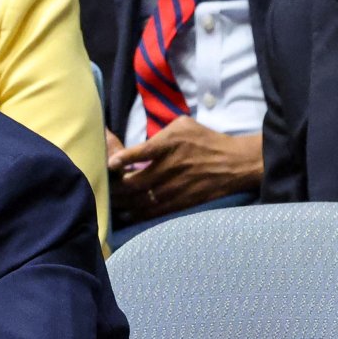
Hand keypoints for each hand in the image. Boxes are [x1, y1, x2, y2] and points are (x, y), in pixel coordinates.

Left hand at [107, 117, 262, 222]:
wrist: (235, 163)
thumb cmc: (205, 140)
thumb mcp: (183, 125)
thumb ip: (159, 132)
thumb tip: (135, 143)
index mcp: (171, 144)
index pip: (142, 152)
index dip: (123, 159)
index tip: (110, 163)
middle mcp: (172, 167)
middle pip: (135, 182)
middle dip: (115, 185)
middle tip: (103, 185)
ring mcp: (176, 187)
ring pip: (141, 199)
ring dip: (122, 202)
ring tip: (109, 200)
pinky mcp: (181, 202)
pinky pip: (154, 211)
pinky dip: (136, 213)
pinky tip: (125, 212)